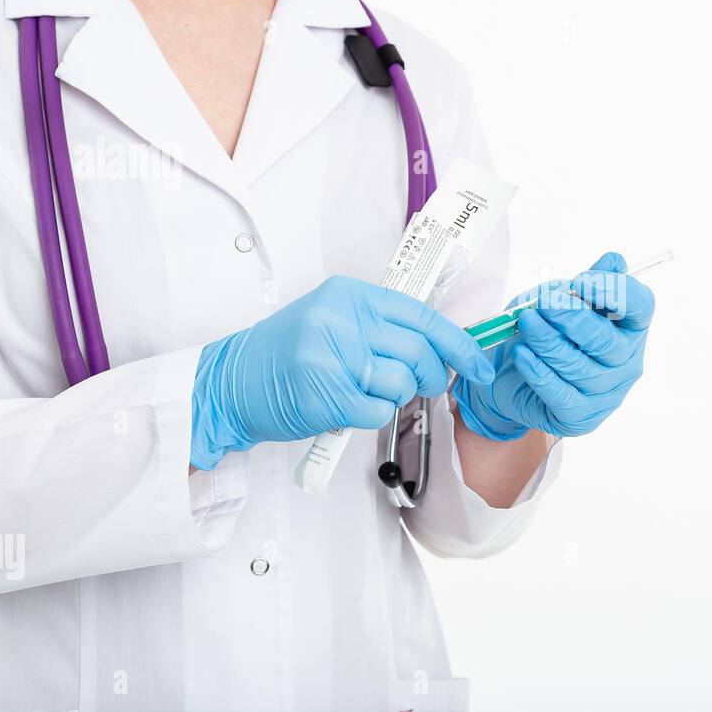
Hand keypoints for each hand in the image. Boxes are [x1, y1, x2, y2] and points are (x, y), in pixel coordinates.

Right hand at [190, 276, 494, 469]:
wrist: (231, 383)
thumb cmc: (288, 355)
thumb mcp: (334, 319)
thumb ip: (382, 324)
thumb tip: (443, 343)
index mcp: (351, 295)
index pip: (424, 317)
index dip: (461, 345)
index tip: (480, 367)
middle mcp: (343, 319)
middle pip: (421, 352)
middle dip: (431, 377)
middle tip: (421, 385)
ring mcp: (333, 356)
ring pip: (402, 383)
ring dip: (395, 397)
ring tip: (367, 391)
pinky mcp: (326, 394)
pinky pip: (379, 412)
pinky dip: (371, 416)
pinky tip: (349, 407)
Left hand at [452, 252, 654, 440]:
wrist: (512, 378)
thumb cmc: (545, 333)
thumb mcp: (561, 299)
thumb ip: (586, 284)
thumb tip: (614, 261)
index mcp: (629, 328)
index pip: (641, 307)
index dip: (615, 292)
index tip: (582, 281)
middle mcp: (625, 361)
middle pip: (606, 340)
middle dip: (572, 317)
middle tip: (545, 303)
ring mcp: (606, 392)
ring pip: (578, 366)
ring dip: (548, 341)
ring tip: (526, 323)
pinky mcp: (581, 416)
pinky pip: (559, 393)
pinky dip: (538, 371)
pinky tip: (522, 354)